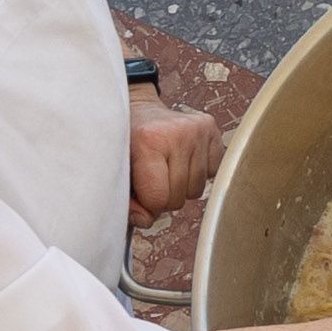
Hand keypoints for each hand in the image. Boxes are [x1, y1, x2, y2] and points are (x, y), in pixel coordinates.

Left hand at [128, 93, 223, 228]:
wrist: (140, 110)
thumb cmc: (127, 142)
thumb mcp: (118, 171)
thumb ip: (127, 201)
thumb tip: (145, 220)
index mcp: (148, 141)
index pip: (158, 198)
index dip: (147, 204)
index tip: (140, 192)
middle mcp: (178, 133)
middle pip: (179, 197)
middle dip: (165, 196)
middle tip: (153, 179)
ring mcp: (199, 131)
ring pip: (197, 190)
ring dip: (182, 186)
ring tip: (168, 168)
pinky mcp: (212, 130)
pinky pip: (213, 173)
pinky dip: (198, 173)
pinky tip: (184, 159)